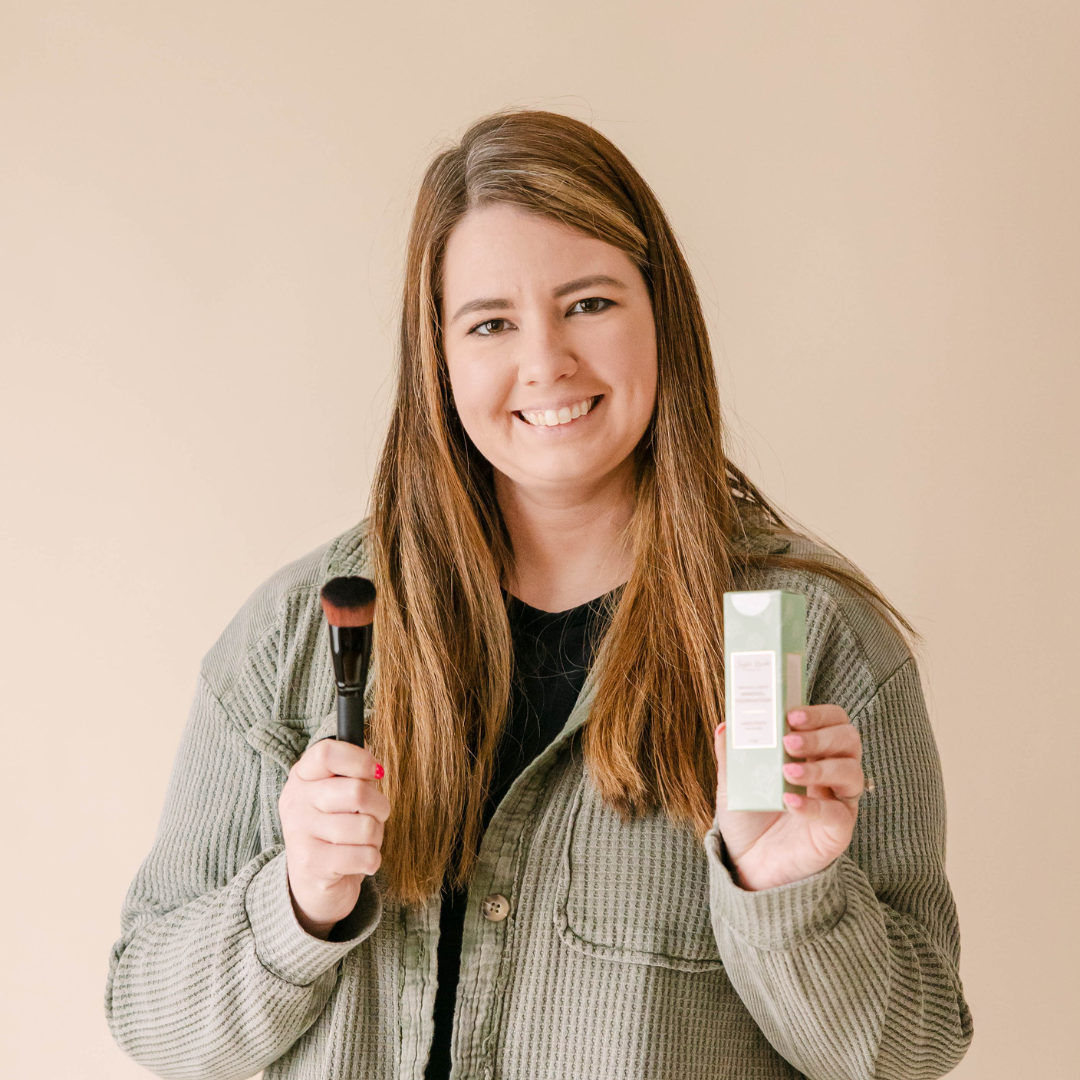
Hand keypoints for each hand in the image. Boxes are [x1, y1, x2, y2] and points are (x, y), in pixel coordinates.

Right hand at [278, 738, 389, 938]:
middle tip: (375, 815)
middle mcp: (296, 801)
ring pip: (365, 826)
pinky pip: (364, 856)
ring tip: (364, 841)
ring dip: (376, 836)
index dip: (359, 759)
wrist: (312, 885)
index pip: (326, 752)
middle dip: (380, 806)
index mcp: (302, 777)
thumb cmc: (334, 831)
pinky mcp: (312, 864)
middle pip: (356, 791)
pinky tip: (359, 861)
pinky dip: (372, 860)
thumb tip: (374, 763)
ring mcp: (301, 833)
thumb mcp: (338, 795)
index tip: (376, 772)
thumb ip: (353, 774)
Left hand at [713, 705, 863, 890]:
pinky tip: (789, 802)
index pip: (831, 720)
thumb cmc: (748, 815)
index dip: (818, 713)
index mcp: (812, 751)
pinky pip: (837, 813)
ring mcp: (839, 800)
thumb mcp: (733, 782)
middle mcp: (832, 771)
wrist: (748, 862)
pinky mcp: (838, 830)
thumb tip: (726, 725)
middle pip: (848, 739)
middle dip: (821, 735)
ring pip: (851, 771)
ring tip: (787, 771)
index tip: (791, 714)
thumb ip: (731, 755)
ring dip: (820, 766)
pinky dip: (814, 805)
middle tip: (789, 740)